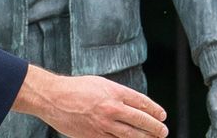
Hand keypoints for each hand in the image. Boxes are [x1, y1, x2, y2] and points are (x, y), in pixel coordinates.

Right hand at [12, 66, 167, 137]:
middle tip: (163, 131)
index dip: (154, 110)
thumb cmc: (76, 88)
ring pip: (129, 135)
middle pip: (140, 120)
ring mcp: (103, 124)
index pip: (142, 102)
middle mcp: (111, 108)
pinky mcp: (93, 136)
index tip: (162, 115)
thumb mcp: (101, 84)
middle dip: (154, 127)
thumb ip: (118, 94)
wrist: (53, 98)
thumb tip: (134, 105)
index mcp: (114, 92)